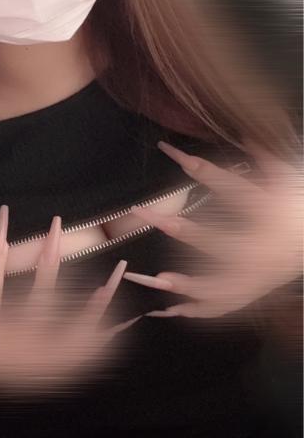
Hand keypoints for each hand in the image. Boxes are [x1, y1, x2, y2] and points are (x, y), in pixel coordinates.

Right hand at [0, 205, 139, 391]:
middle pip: (37, 292)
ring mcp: (42, 354)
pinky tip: (109, 292)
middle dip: (49, 254)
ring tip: (112, 264)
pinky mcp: (60, 363)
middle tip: (57, 221)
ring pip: (72, 317)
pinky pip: (85, 338)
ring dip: (91, 290)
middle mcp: (16, 341)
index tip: (3, 215)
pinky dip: (98, 315)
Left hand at [123, 139, 302, 318]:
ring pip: (220, 285)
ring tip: (158, 277)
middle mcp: (263, 247)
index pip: (231, 186)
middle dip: (182, 229)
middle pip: (218, 241)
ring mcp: (258, 275)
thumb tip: (242, 127)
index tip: (172, 152)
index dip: (202, 167)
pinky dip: (200, 310)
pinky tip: (174, 309)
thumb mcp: (288, 177)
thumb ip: (265, 154)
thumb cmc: (298, 206)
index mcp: (270, 213)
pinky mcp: (253, 291)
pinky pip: (225, 306)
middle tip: (147, 214)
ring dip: (188, 282)